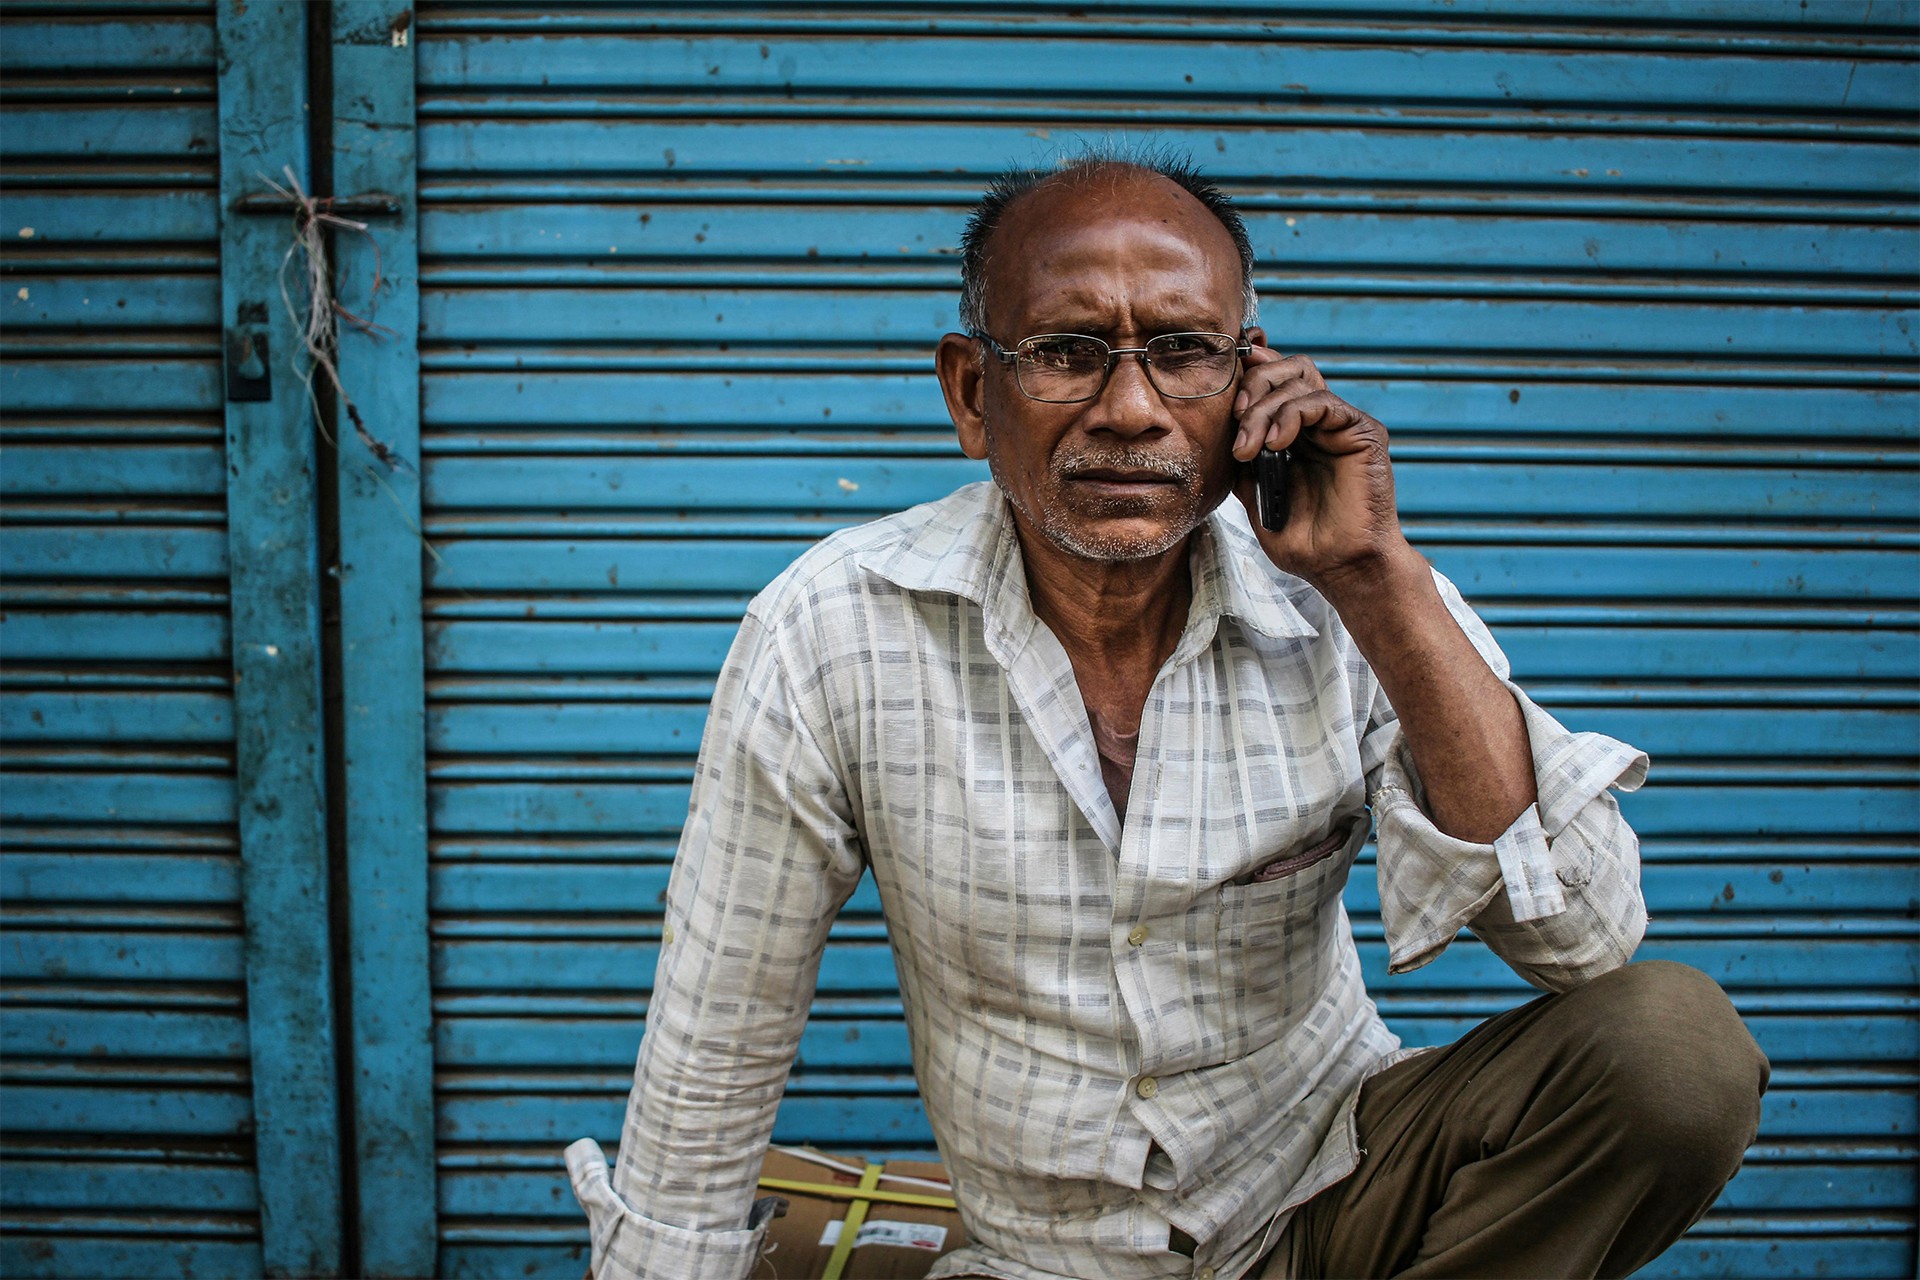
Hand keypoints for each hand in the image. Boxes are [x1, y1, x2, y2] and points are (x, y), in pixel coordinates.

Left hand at [1228, 347, 1414, 595]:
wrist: (1340, 567)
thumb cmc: (1304, 542)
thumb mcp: (1256, 499)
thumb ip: (1245, 463)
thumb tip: (1225, 433)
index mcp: (1296, 433)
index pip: (1274, 382)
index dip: (1248, 376)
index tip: (1222, 396)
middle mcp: (1320, 423)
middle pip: (1286, 369)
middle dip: (1252, 387)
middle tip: (1235, 421)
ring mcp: (1341, 425)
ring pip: (1301, 379)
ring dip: (1265, 407)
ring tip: (1250, 447)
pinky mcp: (1362, 433)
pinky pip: (1323, 402)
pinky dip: (1292, 414)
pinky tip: (1275, 445)